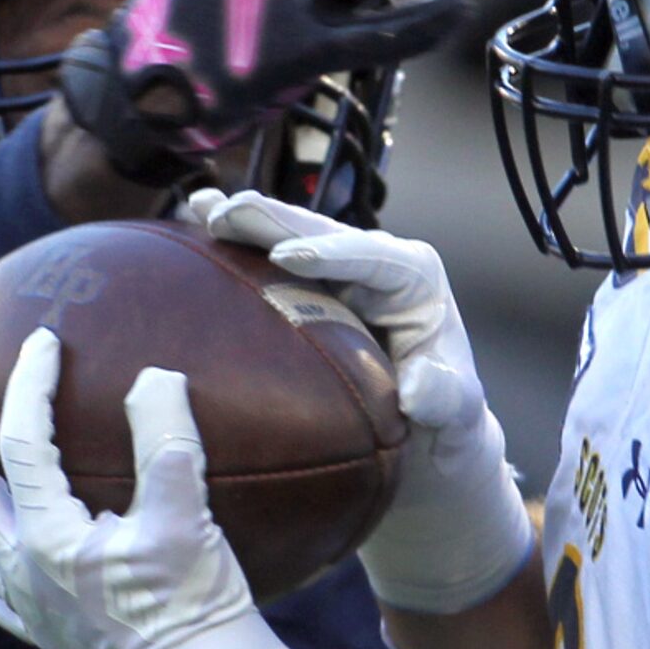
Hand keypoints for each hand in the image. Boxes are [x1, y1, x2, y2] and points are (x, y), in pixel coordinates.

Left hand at [0, 328, 296, 648]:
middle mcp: (21, 573)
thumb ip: (167, 438)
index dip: (29, 386)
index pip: (22, 445)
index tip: (42, 341)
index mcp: (48, 539)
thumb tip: (155, 376)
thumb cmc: (196, 607)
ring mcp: (26, 606)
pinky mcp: (45, 631)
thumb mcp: (188, 514)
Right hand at [193, 188, 534, 613]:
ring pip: (288, 237)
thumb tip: (419, 387)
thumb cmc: (448, 427)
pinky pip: (266, 263)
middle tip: (228, 213)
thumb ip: (447, 398)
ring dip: (245, 223)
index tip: (288, 254)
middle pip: (323, 232)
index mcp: (416, 281)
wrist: (425, 442)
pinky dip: (232, 246)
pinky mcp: (308, 294)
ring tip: (201, 207)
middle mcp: (376, 266)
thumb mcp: (459, 418)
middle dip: (276, 220)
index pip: (375, 257)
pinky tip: (191, 227)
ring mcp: (338, 277)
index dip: (331, 252)